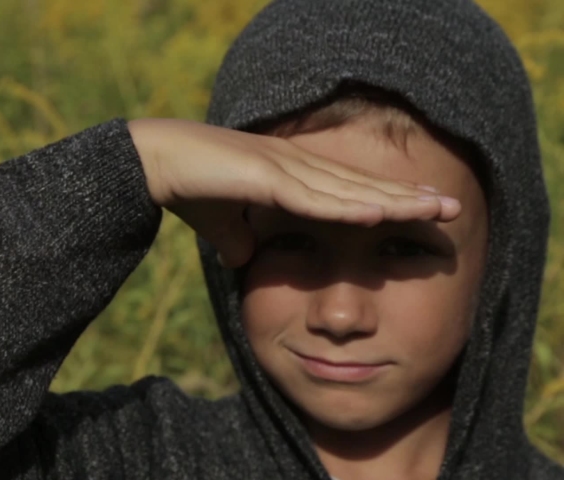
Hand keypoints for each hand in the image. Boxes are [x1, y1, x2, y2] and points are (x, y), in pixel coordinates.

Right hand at [127, 118, 459, 268]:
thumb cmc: (190, 190)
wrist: (155, 163)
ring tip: (435, 209)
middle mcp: (297, 168)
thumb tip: (247, 262)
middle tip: (452, 207)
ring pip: (350, 191)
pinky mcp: (266, 177)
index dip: (389, 201)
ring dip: (394, 201)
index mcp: (292, 176)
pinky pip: (315, 198)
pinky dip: (348, 208)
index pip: (350, 191)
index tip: (423, 212)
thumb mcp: (224, 227)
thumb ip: (241, 243)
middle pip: (362, 187)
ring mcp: (285, 169)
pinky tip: (380, 214)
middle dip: (408, 198)